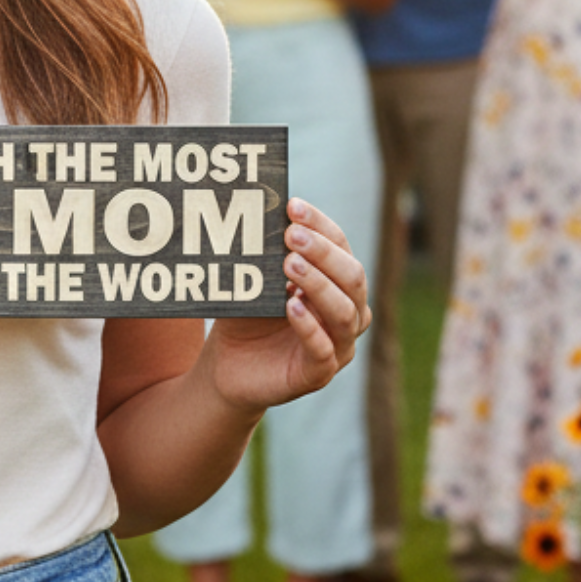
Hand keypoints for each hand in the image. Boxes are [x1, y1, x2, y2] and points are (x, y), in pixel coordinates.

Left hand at [197, 198, 369, 413]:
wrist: (227, 365)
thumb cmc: (248, 315)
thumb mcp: (257, 279)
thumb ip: (267, 253)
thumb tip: (262, 209)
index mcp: (337, 283)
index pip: (341, 247)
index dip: (321, 225)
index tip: (293, 206)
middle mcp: (347, 313)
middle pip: (352, 278)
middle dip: (323, 253)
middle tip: (292, 236)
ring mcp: (337, 346)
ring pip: (345, 313)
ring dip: (318, 284)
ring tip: (290, 264)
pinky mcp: (318, 374)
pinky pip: (323, 351)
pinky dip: (309, 327)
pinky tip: (291, 306)